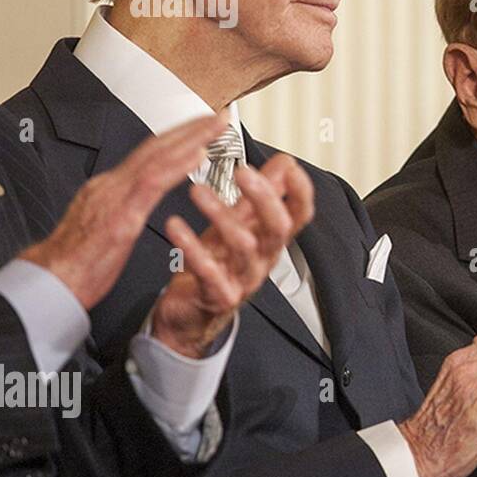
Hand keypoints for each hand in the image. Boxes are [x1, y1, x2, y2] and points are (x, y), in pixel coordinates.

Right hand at [20, 113, 227, 309]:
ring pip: (158, 156)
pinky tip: (198, 154)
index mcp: (108, 189)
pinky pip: (153, 182)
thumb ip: (121, 209)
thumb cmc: (76, 265)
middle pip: (156, 147)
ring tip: (217, 125)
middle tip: (218, 115)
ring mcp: (114, 197)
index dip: (176, 138)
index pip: (148, 154)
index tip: (200, 127)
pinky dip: (178, 164)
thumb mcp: (103, 228)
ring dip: (192, 137)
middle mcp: (111, 185)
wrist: (49, 284)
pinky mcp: (120, 217)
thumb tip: (135, 201)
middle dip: (189, 128)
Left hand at [149, 154, 314, 357]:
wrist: (191, 312)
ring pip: (243, 246)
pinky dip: (191, 246)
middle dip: (264, 197)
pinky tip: (175, 226)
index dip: (300, 190)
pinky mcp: (219, 295)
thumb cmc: (216, 265)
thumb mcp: (240, 225)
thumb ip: (260, 195)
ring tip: (197, 191)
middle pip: (278, 227)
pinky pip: (208, 271)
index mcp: (271, 239)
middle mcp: (263, 258)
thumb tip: (282, 165)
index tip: (287, 165)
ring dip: (221, 214)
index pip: (299, 214)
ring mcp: (243, 278)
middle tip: (243, 171)